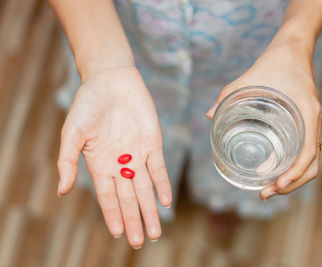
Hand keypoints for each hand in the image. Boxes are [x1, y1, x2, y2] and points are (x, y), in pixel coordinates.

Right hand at [57, 66, 171, 247]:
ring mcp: (138, 155)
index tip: (120, 234)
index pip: (108, 197)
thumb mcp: (72, 133)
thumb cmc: (87, 105)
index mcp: (100, 165)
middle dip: (135, 220)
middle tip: (140, 241)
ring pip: (146, 188)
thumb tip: (60, 191)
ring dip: (150, 209)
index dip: (113, 215)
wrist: (111, 80)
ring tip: (156, 231)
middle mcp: (121, 164)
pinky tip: (165, 201)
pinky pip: (159, 167)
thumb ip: (67, 161)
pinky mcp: (153, 142)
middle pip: (129, 198)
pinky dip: (162, 184)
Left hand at [207, 40, 320, 200]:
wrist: (293, 50)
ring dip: (292, 180)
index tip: (276, 186)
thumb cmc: (274, 63)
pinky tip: (274, 171)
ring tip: (269, 189)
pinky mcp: (305, 125)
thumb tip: (209, 115)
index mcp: (306, 114)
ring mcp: (311, 125)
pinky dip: (292, 167)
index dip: (294, 174)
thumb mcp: (249, 78)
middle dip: (290, 185)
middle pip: (311, 166)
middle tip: (265, 194)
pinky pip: (304, 152)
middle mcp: (313, 123)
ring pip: (310, 162)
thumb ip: (228, 95)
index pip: (309, 154)